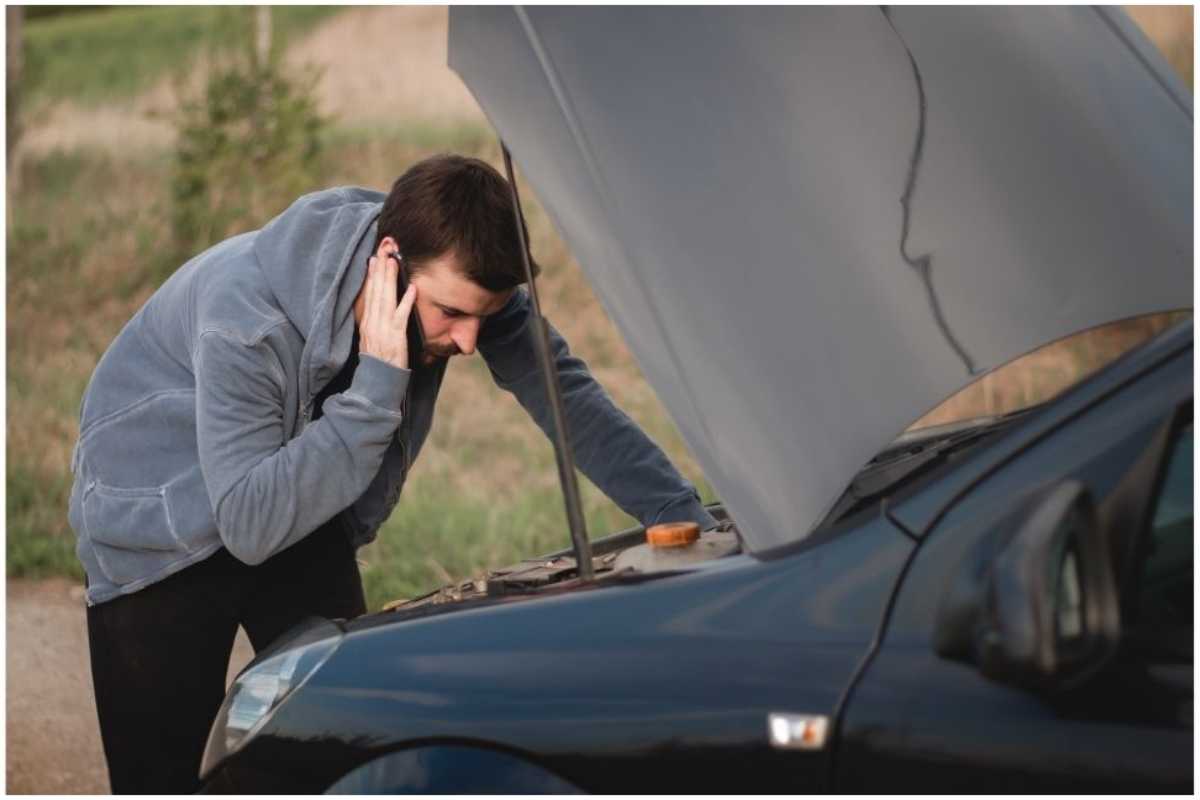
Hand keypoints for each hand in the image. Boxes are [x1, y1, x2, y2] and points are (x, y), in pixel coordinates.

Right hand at [358, 246, 417, 369]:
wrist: (377, 380)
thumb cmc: (377, 361)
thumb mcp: (370, 339)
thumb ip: (373, 322)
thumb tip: (377, 308)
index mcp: (367, 322)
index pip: (368, 294)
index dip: (371, 276)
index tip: (374, 259)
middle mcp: (373, 322)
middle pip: (375, 291)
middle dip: (379, 270)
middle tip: (383, 251)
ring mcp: (383, 328)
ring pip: (385, 298)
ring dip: (389, 279)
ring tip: (393, 261)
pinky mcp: (395, 336)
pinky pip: (401, 315)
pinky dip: (406, 301)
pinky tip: (411, 288)